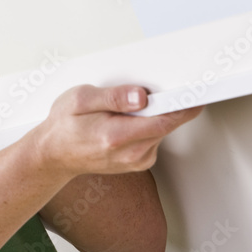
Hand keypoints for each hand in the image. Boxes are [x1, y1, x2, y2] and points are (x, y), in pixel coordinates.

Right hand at [32, 84, 201, 177]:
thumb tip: (141, 96)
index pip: (164, 120)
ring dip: (154, 114)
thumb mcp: (80, 98)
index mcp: (117, 136)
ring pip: (163, 129)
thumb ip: (113, 96)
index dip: (184, 105)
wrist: (53, 154)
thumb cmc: (64, 125)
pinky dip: (149, 124)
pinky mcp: (140, 161)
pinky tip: (126, 120)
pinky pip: (156, 136)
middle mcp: (131, 153)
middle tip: (147, 89)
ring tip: (125, 108)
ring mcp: (137, 160)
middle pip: (167, 123)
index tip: (198, 92)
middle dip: (164, 103)